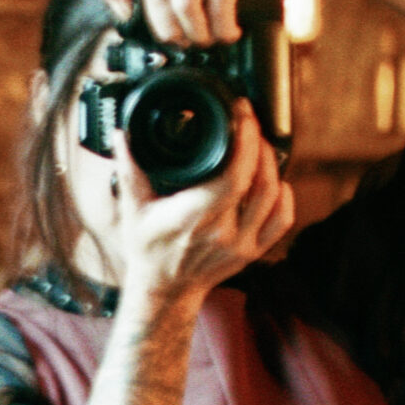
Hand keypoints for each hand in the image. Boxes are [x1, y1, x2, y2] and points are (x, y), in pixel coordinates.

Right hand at [113, 100, 294, 308]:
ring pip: (274, 196)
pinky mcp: (253, 252)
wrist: (164, 290)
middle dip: (258, 143)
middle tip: (248, 122)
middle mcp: (222, 234)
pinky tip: (276, 179)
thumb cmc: (148, 249)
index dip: (244, 141)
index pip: (233, 177)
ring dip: (271, 164)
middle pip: (259, 181)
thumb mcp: (133, 209)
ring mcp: (242, 245)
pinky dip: (284, 196)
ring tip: (259, 143)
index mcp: (193, 218)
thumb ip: (129, 169)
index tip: (241, 114)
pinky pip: (282, 220)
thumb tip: (120, 135)